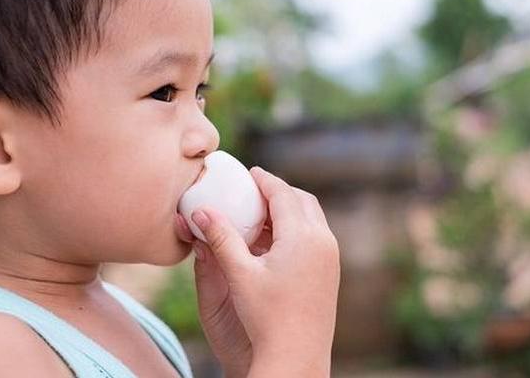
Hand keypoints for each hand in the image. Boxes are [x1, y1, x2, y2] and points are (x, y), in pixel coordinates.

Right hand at [189, 167, 339, 375]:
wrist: (297, 357)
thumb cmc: (267, 318)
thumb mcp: (239, 274)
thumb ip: (220, 238)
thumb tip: (199, 211)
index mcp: (303, 237)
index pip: (283, 194)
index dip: (264, 180)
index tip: (249, 172)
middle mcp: (323, 242)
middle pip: (302, 200)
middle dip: (278, 191)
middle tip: (254, 189)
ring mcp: (331, 257)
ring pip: (311, 218)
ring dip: (288, 209)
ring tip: (261, 213)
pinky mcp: (330, 272)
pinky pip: (315, 235)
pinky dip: (296, 228)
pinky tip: (274, 241)